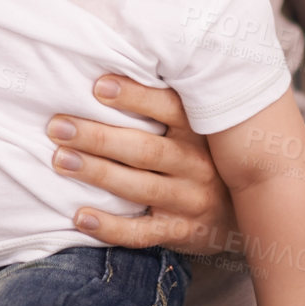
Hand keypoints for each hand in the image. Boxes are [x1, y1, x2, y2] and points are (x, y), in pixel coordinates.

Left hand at [47, 75, 240, 255]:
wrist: (246, 212)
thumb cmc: (205, 156)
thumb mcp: (200, 126)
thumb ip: (168, 102)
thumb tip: (111, 71)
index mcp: (200, 133)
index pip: (170, 109)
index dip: (135, 97)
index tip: (98, 86)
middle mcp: (198, 166)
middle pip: (145, 149)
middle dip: (98, 136)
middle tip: (58, 126)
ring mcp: (190, 201)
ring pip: (140, 187)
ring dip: (97, 172)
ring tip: (60, 160)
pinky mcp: (179, 232)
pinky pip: (142, 233)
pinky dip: (109, 227)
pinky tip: (80, 216)